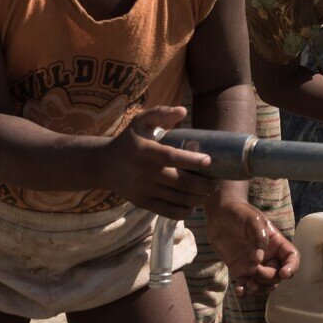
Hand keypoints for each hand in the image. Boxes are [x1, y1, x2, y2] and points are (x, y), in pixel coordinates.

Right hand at [100, 106, 215, 218]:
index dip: (191, 160)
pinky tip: (194, 206)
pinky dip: (183, 211)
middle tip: (217, 181)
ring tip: (209, 191)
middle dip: (202, 184)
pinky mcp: (142, 202)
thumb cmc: (131, 139)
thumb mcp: (141, 121)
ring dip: (197, 198)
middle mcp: (144, 172)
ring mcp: (143, 189)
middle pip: (179, 182)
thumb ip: (161, 113)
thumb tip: (183, 110)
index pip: (171, 157)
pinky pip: (166, 211)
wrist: (105, 165)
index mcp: (145, 151)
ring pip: (175, 198)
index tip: (209, 161)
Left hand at [205, 195, 298, 296]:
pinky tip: (240, 291)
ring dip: (260, 289)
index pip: (292, 258)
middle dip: (269, 277)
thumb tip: (258, 260)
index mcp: (276, 243)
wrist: (220, 214)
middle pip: (278, 275)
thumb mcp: (253, 220)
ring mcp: (254, 265)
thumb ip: (259, 237)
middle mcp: (268, 256)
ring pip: (264, 284)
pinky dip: (245, 291)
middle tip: (255, 270)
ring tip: (248, 285)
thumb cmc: (240, 213)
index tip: (284, 273)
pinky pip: (246, 285)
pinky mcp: (240, 270)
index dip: (292, 268)